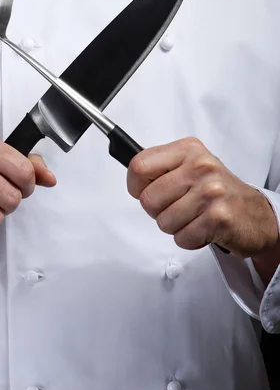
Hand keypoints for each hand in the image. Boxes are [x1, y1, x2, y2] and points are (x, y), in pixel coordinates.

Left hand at [127, 137, 278, 257]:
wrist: (257, 214)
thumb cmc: (218, 191)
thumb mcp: (191, 166)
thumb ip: (161, 167)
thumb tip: (132, 173)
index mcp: (188, 150)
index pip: (139, 165)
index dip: (135, 185)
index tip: (143, 191)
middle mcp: (201, 167)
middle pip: (148, 199)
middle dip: (158, 211)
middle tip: (177, 208)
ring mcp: (211, 192)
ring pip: (163, 222)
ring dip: (175, 227)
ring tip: (193, 217)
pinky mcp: (218, 218)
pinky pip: (182, 238)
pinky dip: (189, 239)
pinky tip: (203, 228)